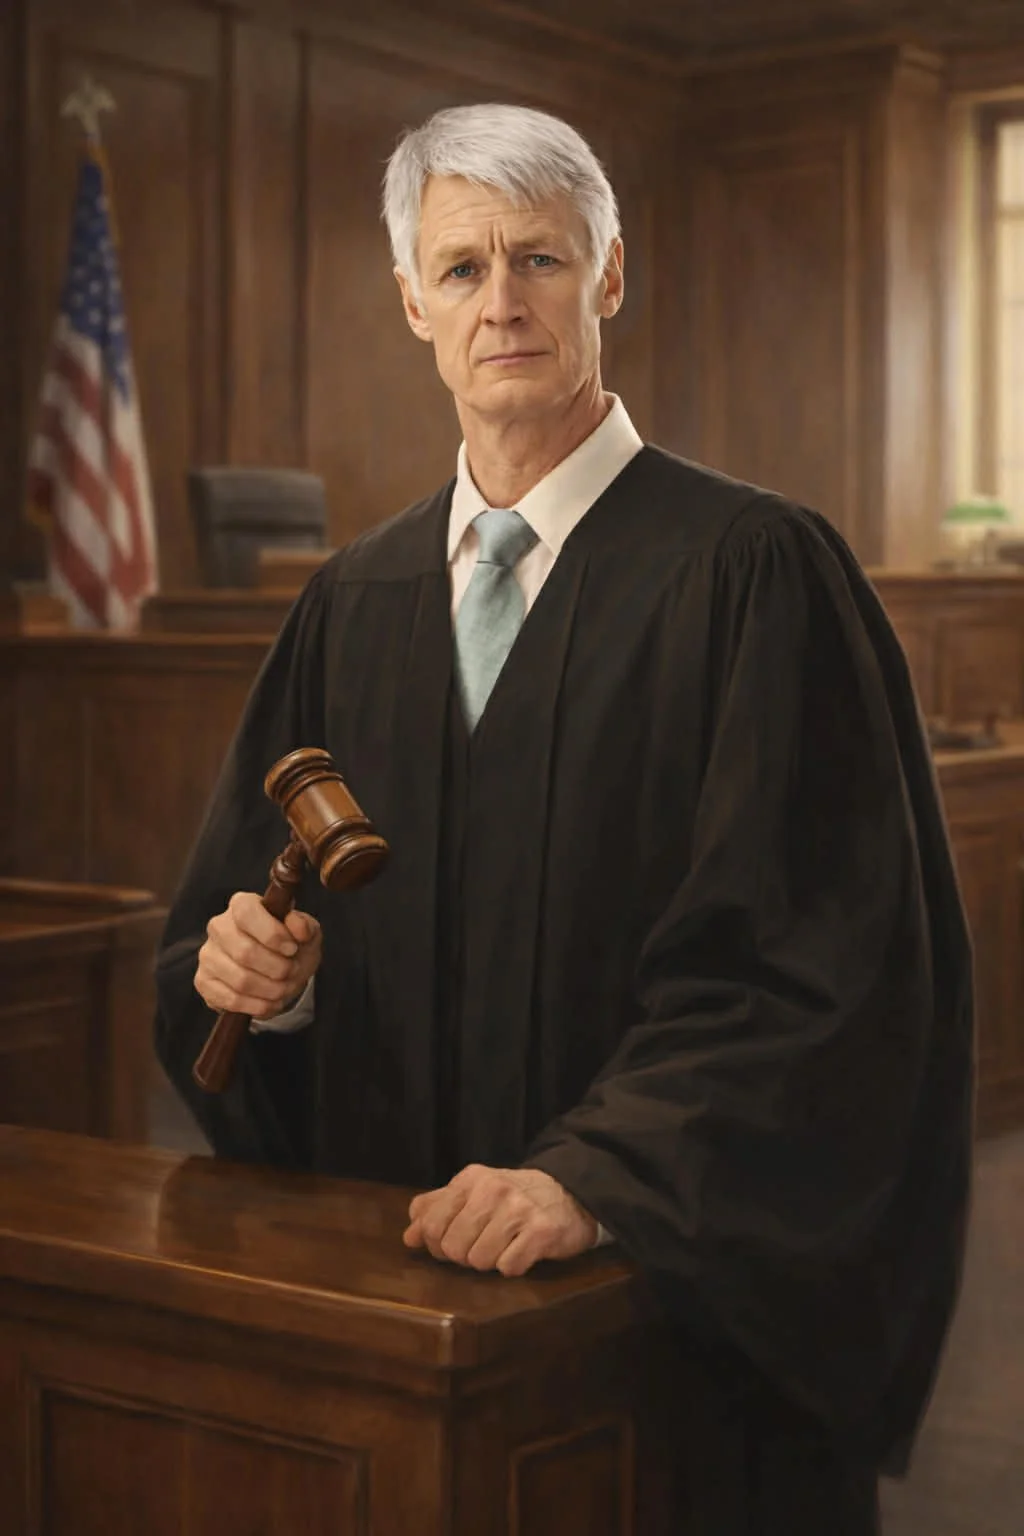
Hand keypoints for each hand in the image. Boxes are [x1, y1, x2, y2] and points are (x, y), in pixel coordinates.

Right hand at [194, 891, 321, 1019]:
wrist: (279, 972)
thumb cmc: (290, 946)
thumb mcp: (306, 933)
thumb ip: (305, 926)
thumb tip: (299, 928)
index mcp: (242, 905)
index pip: (247, 914)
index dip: (272, 934)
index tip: (293, 948)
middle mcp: (219, 926)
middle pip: (244, 951)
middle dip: (277, 968)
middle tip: (292, 972)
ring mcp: (208, 955)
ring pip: (239, 979)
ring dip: (270, 989)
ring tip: (285, 988)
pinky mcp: (204, 982)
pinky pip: (230, 1000)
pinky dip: (257, 1005)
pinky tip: (270, 1002)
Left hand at [403, 1165, 597, 1276]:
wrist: (569, 1193)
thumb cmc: (512, 1198)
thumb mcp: (472, 1194)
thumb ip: (436, 1210)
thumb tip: (409, 1237)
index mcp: (470, 1179)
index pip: (432, 1226)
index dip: (438, 1245)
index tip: (455, 1241)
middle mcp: (493, 1189)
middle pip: (454, 1249)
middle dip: (466, 1256)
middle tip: (484, 1244)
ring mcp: (519, 1209)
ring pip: (480, 1261)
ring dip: (491, 1262)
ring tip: (505, 1246)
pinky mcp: (542, 1231)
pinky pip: (508, 1268)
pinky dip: (513, 1266)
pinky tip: (523, 1251)